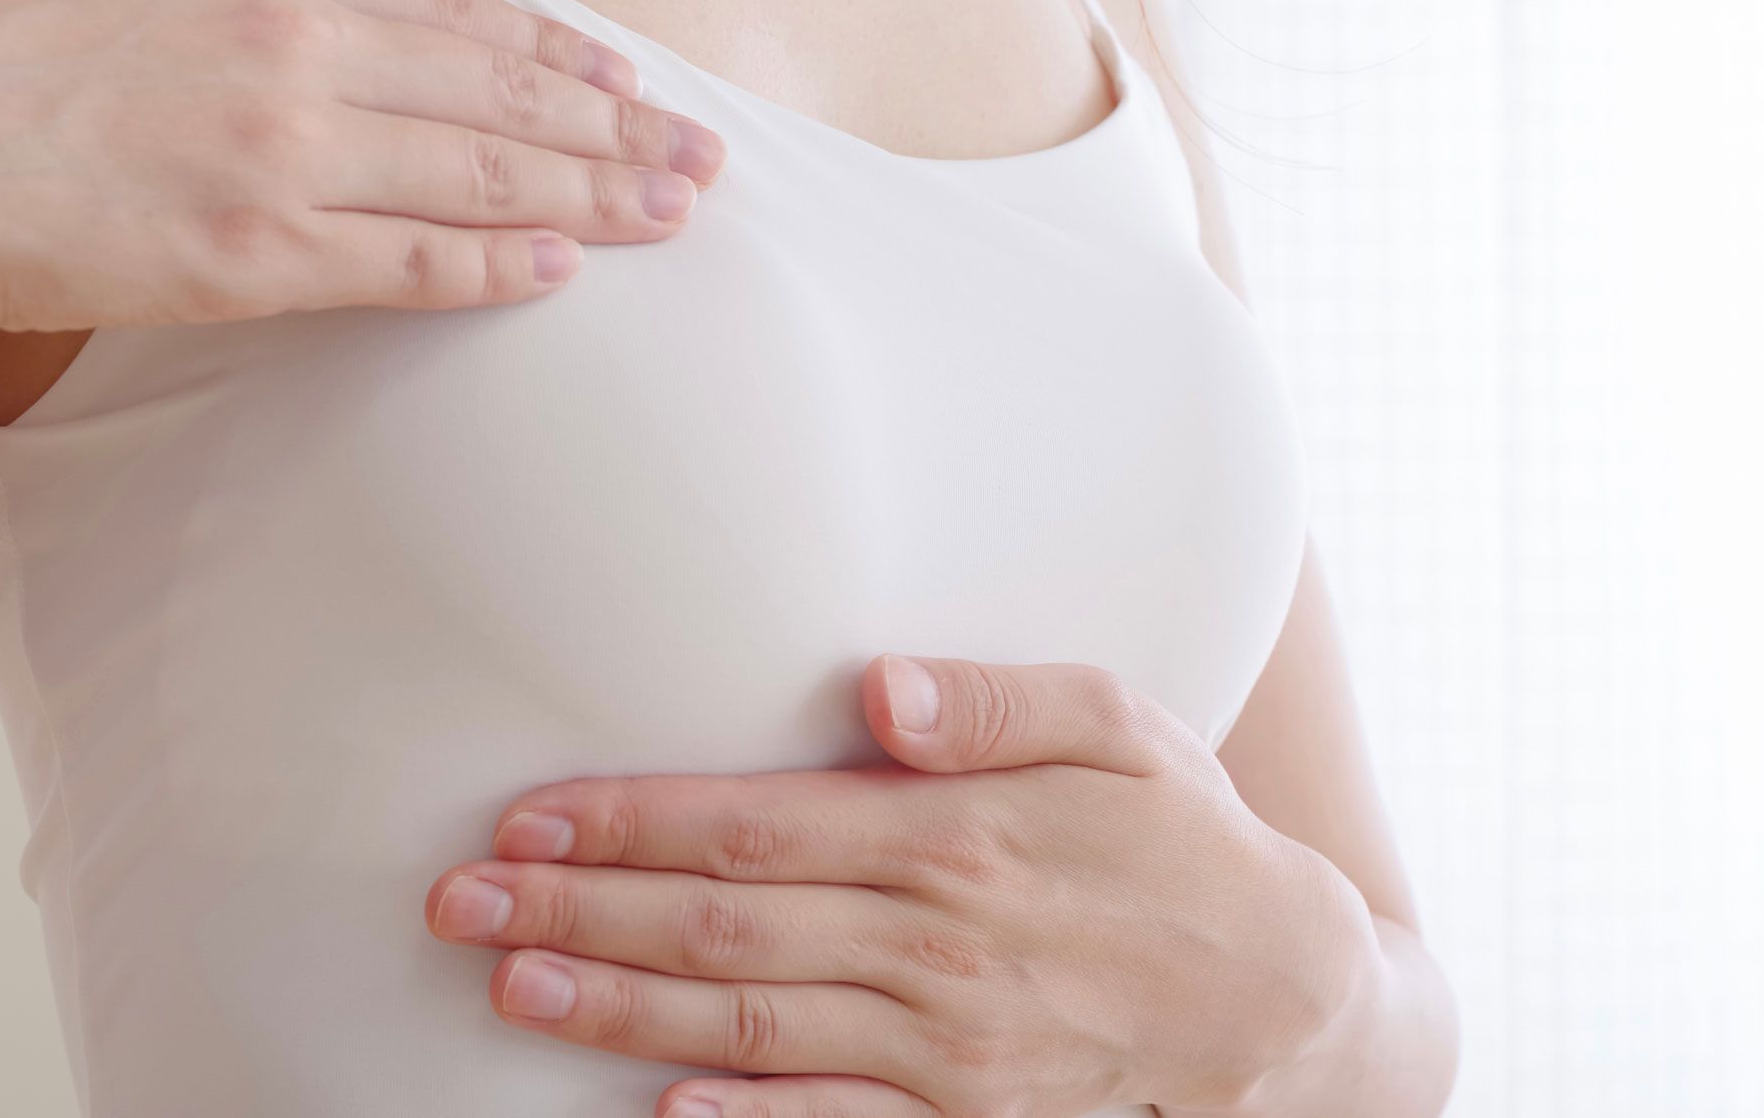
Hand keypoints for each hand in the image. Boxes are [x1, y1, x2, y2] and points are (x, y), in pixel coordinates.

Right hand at [0, 0, 725, 331]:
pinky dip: (498, 267)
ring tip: (670, 208)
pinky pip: (413, 263)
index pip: (455, 15)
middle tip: (693, 154)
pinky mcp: (259, 255)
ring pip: (482, 175)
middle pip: (498, 94)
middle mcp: (300, 54)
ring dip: (594, 193)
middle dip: (612, 127)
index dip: (553, 53)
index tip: (622, 77)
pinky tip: (566, 268)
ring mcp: (288, 156)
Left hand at [424, 656, 1384, 1116]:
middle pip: (725, 929)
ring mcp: (953, 1055)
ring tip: (511, 992)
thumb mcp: (1131, 733)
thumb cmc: (1198, 852)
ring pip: (753, 1030)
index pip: (758, 827)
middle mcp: (941, 948)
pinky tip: (659, 1117)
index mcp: (962, 838)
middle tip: (459, 907)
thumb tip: (878, 688)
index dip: (631, 823)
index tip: (528, 820)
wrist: (1304, 1015)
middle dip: (580, 915)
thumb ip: (1003, 701)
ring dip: (618, 1014)